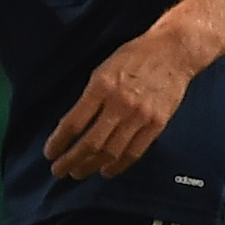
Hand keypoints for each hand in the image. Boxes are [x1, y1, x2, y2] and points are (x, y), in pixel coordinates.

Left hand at [43, 25, 203, 179]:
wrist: (173, 51)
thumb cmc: (136, 56)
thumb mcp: (103, 69)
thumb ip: (90, 97)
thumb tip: (74, 125)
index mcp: (102, 86)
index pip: (74, 123)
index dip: (59, 142)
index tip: (50, 153)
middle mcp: (120, 103)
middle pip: (90, 143)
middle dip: (71, 161)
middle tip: (59, 170)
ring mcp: (140, 116)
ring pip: (110, 152)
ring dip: (91, 166)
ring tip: (79, 172)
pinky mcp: (157, 124)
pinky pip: (134, 152)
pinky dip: (118, 165)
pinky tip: (106, 170)